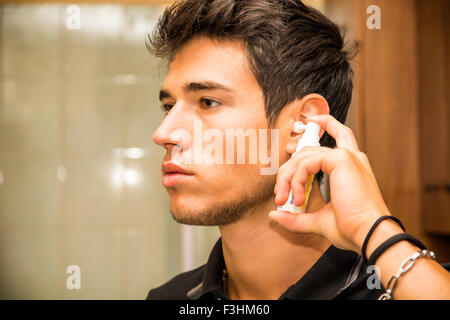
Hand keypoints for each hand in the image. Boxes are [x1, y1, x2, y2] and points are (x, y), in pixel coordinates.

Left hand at [269, 114, 392, 253]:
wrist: (368, 235)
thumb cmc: (352, 229)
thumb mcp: (318, 221)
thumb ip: (296, 217)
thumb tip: (274, 214)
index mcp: (351, 167)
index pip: (340, 134)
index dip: (325, 123)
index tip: (310, 121)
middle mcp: (351, 157)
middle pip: (309, 150)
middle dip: (289, 170)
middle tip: (280, 195)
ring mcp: (347, 156)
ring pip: (303, 156)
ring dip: (288, 179)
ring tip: (287, 201)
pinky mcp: (342, 159)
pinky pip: (306, 162)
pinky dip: (297, 179)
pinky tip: (299, 197)